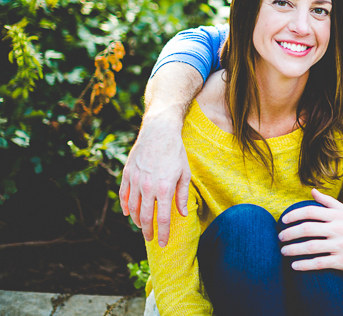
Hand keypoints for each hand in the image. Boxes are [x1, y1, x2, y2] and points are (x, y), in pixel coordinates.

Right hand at [118, 112, 190, 246]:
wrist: (159, 132)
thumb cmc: (175, 152)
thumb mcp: (184, 173)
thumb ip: (182, 196)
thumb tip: (181, 215)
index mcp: (165, 188)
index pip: (162, 218)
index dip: (162, 233)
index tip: (163, 244)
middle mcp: (148, 187)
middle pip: (146, 217)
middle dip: (148, 232)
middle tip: (150, 240)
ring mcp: (135, 181)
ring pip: (133, 209)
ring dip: (137, 220)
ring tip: (143, 226)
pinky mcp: (127, 175)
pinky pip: (124, 196)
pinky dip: (126, 207)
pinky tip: (129, 213)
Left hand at [278, 187, 342, 271]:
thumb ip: (329, 202)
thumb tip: (313, 191)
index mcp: (339, 215)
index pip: (311, 211)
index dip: (294, 215)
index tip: (283, 220)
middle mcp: (339, 228)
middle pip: (307, 229)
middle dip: (290, 233)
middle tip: (280, 237)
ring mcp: (341, 245)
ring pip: (310, 247)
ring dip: (293, 250)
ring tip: (284, 251)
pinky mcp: (342, 261)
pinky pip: (319, 263)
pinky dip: (304, 265)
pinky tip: (294, 265)